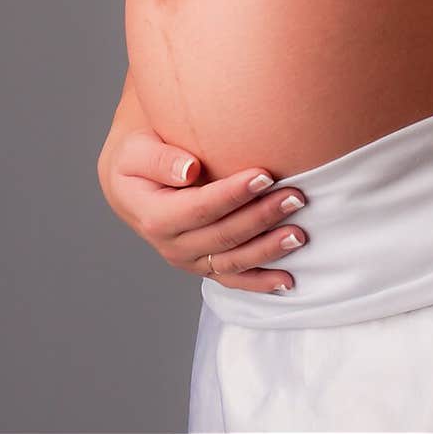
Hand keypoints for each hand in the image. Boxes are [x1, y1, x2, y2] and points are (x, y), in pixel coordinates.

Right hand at [97, 124, 308, 292]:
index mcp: (154, 216)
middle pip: (223, 235)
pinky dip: (261, 282)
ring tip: (300, 233)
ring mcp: (189, 260)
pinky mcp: (204, 265)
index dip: (233, 194)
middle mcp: (172, 246)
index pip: (199, 208)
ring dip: (269, 249)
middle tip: (295, 196)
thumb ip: (160, 160)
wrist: (132, 181)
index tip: (264, 175)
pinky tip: (288, 280)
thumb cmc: (137, 157)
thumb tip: (189, 171)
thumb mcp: (136, 151)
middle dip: (261, 217)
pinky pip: (234, 278)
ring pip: (233, 260)